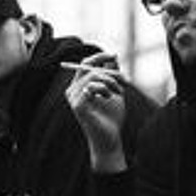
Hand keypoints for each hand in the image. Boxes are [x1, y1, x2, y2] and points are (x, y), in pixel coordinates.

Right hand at [65, 53, 126, 172]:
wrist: (110, 140)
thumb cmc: (112, 117)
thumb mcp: (114, 91)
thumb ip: (112, 74)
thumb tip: (113, 56)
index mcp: (78, 86)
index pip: (84, 64)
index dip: (99, 57)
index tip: (114, 55)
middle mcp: (72, 90)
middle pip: (86, 66)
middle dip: (107, 68)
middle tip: (124, 77)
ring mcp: (72, 98)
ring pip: (92, 76)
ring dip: (110, 81)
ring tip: (118, 92)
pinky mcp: (77, 105)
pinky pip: (91, 86)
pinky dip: (105, 88)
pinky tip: (109, 97)